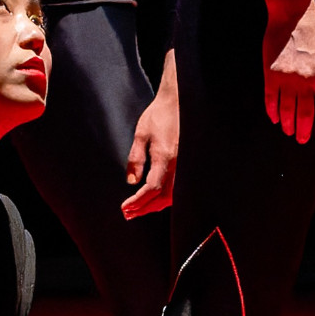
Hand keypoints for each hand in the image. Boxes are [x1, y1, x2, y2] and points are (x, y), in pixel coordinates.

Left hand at [124, 56, 179, 217]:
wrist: (180, 102)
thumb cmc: (159, 114)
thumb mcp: (141, 134)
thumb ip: (136, 159)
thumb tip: (132, 181)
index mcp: (165, 157)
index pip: (151, 188)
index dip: (138, 201)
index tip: (125, 208)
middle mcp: (178, 164)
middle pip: (162, 197)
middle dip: (144, 208)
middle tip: (129, 213)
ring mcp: (185, 165)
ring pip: (173, 196)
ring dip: (155, 206)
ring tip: (139, 209)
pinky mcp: (188, 164)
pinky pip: (179, 188)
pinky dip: (166, 197)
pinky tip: (156, 199)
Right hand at [263, 0, 314, 144]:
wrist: (293, 17)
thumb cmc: (313, 37)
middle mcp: (306, 82)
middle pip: (306, 115)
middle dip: (304, 131)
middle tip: (302, 139)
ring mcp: (287, 79)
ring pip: (287, 111)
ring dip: (288, 124)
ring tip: (289, 130)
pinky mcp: (271, 75)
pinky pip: (271, 100)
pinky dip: (272, 112)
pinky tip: (275, 118)